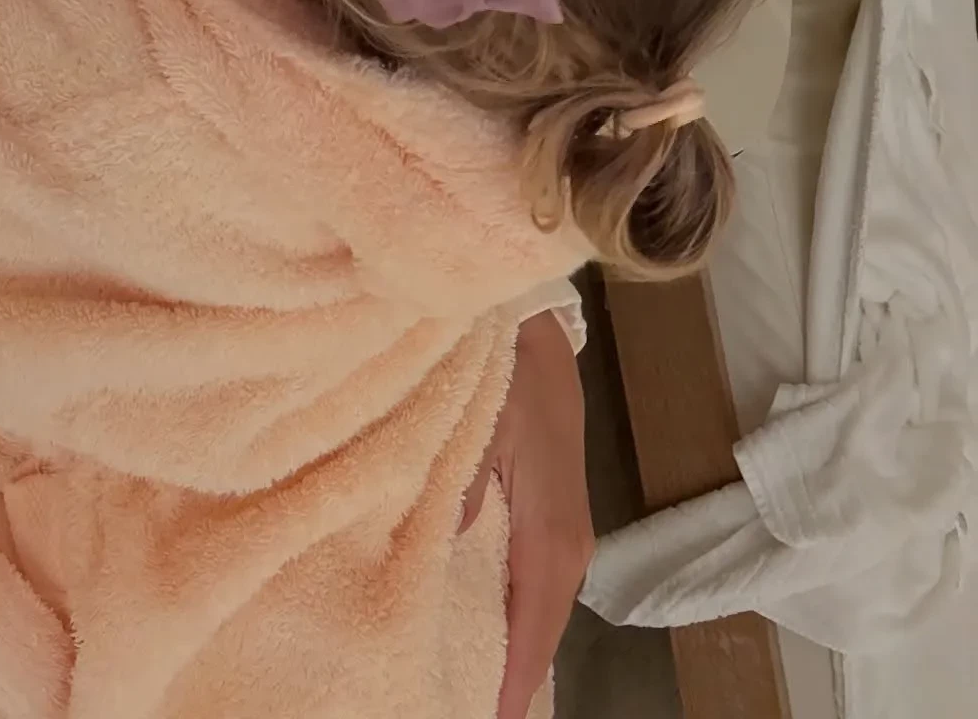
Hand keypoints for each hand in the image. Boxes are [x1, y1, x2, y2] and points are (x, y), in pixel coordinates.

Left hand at [462, 309, 593, 718]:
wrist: (535, 324)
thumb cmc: (507, 367)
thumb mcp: (484, 417)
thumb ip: (464, 483)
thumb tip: (440, 544)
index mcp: (550, 535)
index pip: (532, 634)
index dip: (510, 685)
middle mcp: (565, 548)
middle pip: (538, 636)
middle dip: (507, 682)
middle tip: (460, 709)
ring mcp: (562, 537)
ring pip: (536, 615)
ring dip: (508, 652)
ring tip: (468, 690)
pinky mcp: (550, 522)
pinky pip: (531, 590)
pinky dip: (510, 619)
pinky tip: (478, 634)